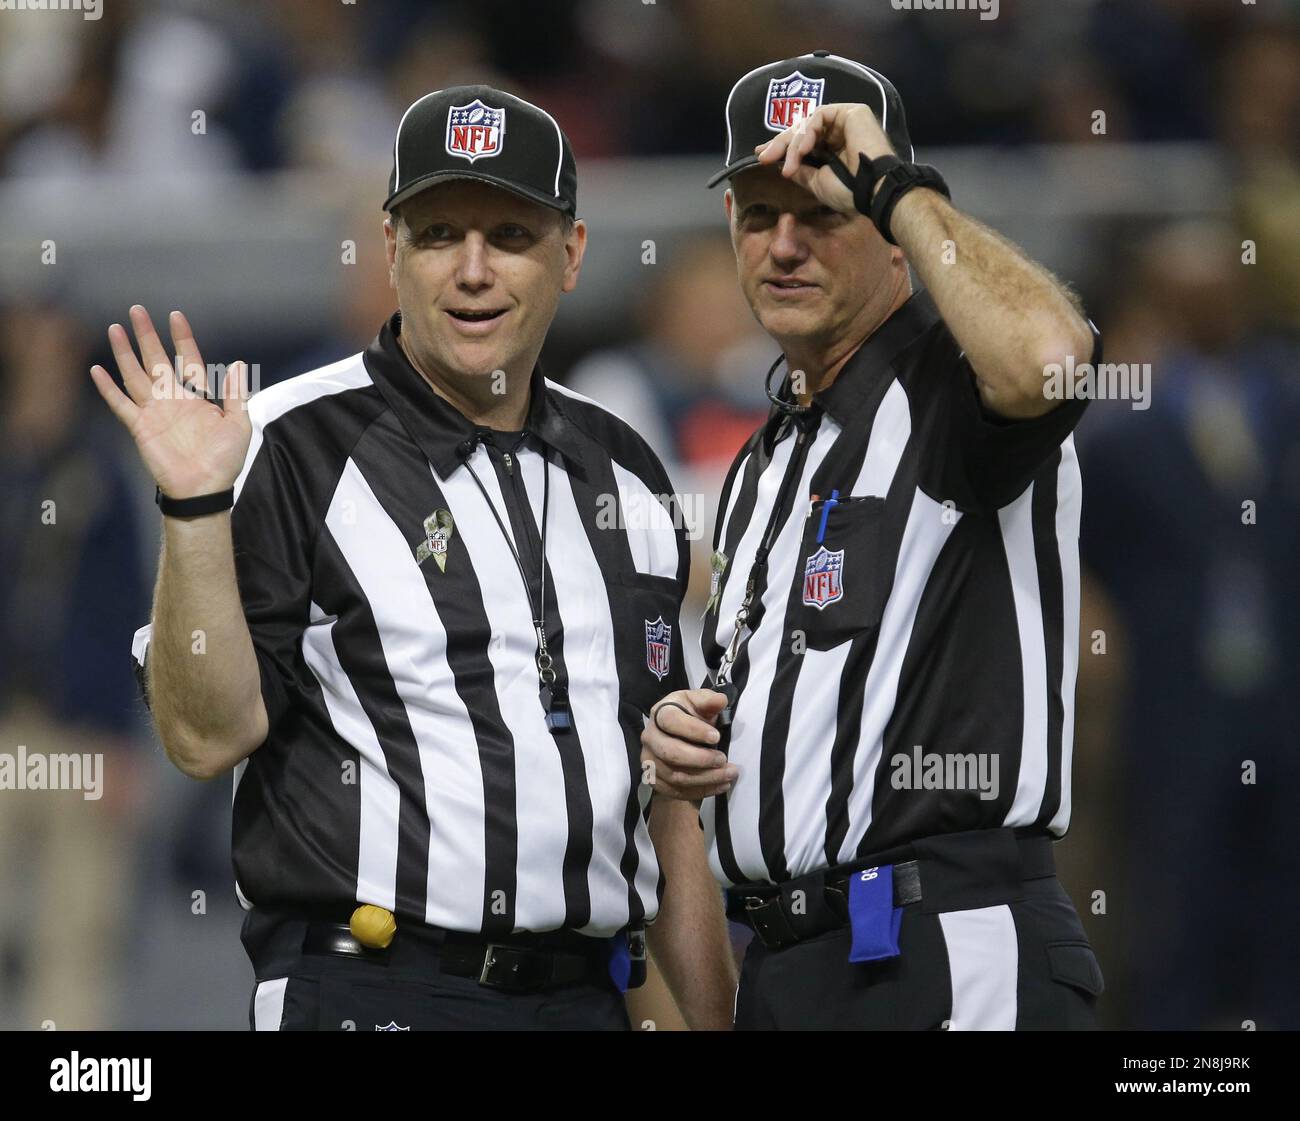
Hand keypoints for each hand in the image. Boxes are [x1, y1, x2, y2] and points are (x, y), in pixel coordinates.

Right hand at [90, 305, 251, 499]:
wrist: (204, 489)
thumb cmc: (225, 460)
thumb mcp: (239, 424)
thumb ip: (236, 394)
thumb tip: (239, 364)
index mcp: (198, 397)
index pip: (188, 360)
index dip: (182, 338)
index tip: (175, 315)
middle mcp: (173, 399)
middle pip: (156, 360)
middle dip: (146, 335)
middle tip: (136, 309)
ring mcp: (154, 412)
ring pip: (135, 375)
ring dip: (124, 353)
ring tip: (115, 328)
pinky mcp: (139, 427)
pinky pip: (120, 404)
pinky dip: (108, 388)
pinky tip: (97, 370)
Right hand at [641, 689, 737, 800]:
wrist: (680, 737)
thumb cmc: (692, 717)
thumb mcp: (701, 703)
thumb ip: (709, 701)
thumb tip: (720, 700)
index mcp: (660, 713)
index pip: (671, 721)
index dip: (694, 730)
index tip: (716, 737)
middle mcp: (649, 737)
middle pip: (670, 752)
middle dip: (700, 759)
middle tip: (723, 760)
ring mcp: (649, 760)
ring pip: (675, 776)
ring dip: (706, 778)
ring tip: (729, 775)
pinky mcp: (654, 780)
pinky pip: (676, 791)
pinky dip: (701, 791)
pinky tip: (720, 786)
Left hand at [754, 102, 894, 214]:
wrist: (872, 190)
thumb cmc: (848, 191)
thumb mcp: (817, 182)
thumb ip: (801, 170)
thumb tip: (781, 165)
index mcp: (832, 150)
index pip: (803, 142)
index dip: (781, 146)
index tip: (761, 155)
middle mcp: (838, 133)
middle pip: (802, 129)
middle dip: (780, 143)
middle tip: (765, 157)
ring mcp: (845, 121)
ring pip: (808, 123)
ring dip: (793, 143)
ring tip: (789, 164)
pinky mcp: (852, 112)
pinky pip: (820, 116)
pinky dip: (808, 132)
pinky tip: (803, 150)